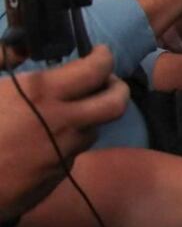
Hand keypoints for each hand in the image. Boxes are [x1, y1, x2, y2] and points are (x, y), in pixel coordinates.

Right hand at [0, 46, 128, 217]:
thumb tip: (18, 48)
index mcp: (42, 93)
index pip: (96, 70)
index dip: (104, 58)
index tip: (101, 53)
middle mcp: (62, 123)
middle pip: (115, 105)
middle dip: (119, 89)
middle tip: (108, 82)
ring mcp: (62, 153)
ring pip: (93, 131)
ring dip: (89, 118)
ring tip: (69, 112)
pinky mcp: (56, 177)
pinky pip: (72, 155)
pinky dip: (66, 143)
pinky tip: (44, 141)